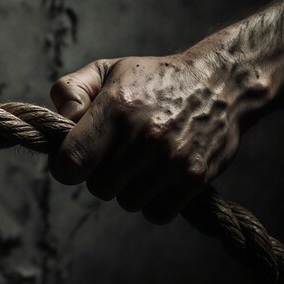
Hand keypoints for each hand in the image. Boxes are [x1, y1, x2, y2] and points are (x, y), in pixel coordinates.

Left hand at [48, 42, 269, 223]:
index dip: (64, 166)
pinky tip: (159, 179)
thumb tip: (62, 119)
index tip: (73, 160)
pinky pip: (157, 213)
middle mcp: (144, 135)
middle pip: (98, 187)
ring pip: (127, 202)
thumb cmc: (153, 79)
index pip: (72, 160)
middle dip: (100, 175)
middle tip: (115, 156)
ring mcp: (172, 158)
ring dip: (129, 189)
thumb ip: (71, 89)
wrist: (221, 83)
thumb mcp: (108, 70)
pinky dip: (154, 203)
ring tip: (141, 164)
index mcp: (116, 107)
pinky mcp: (195, 177)